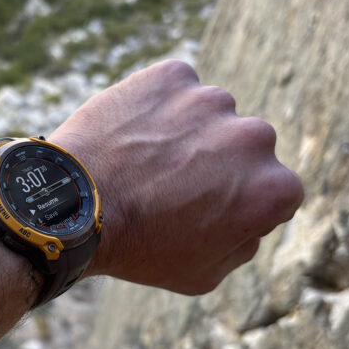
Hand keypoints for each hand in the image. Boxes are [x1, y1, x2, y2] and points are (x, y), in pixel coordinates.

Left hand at [50, 60, 303, 294]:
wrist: (74, 207)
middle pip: (244, 147)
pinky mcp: (173, 75)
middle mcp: (255, 137)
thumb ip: (244, 243)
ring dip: (187, 131)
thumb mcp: (204, 274)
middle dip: (216, 163)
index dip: (238, 202)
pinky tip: (130, 134)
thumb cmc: (138, 249)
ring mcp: (212, 100)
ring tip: (143, 161)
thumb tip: (253, 218)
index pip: (274, 189)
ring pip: (208, 115)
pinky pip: (174, 89)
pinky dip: (157, 105)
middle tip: (170, 184)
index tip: (204, 209)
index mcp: (273, 188)